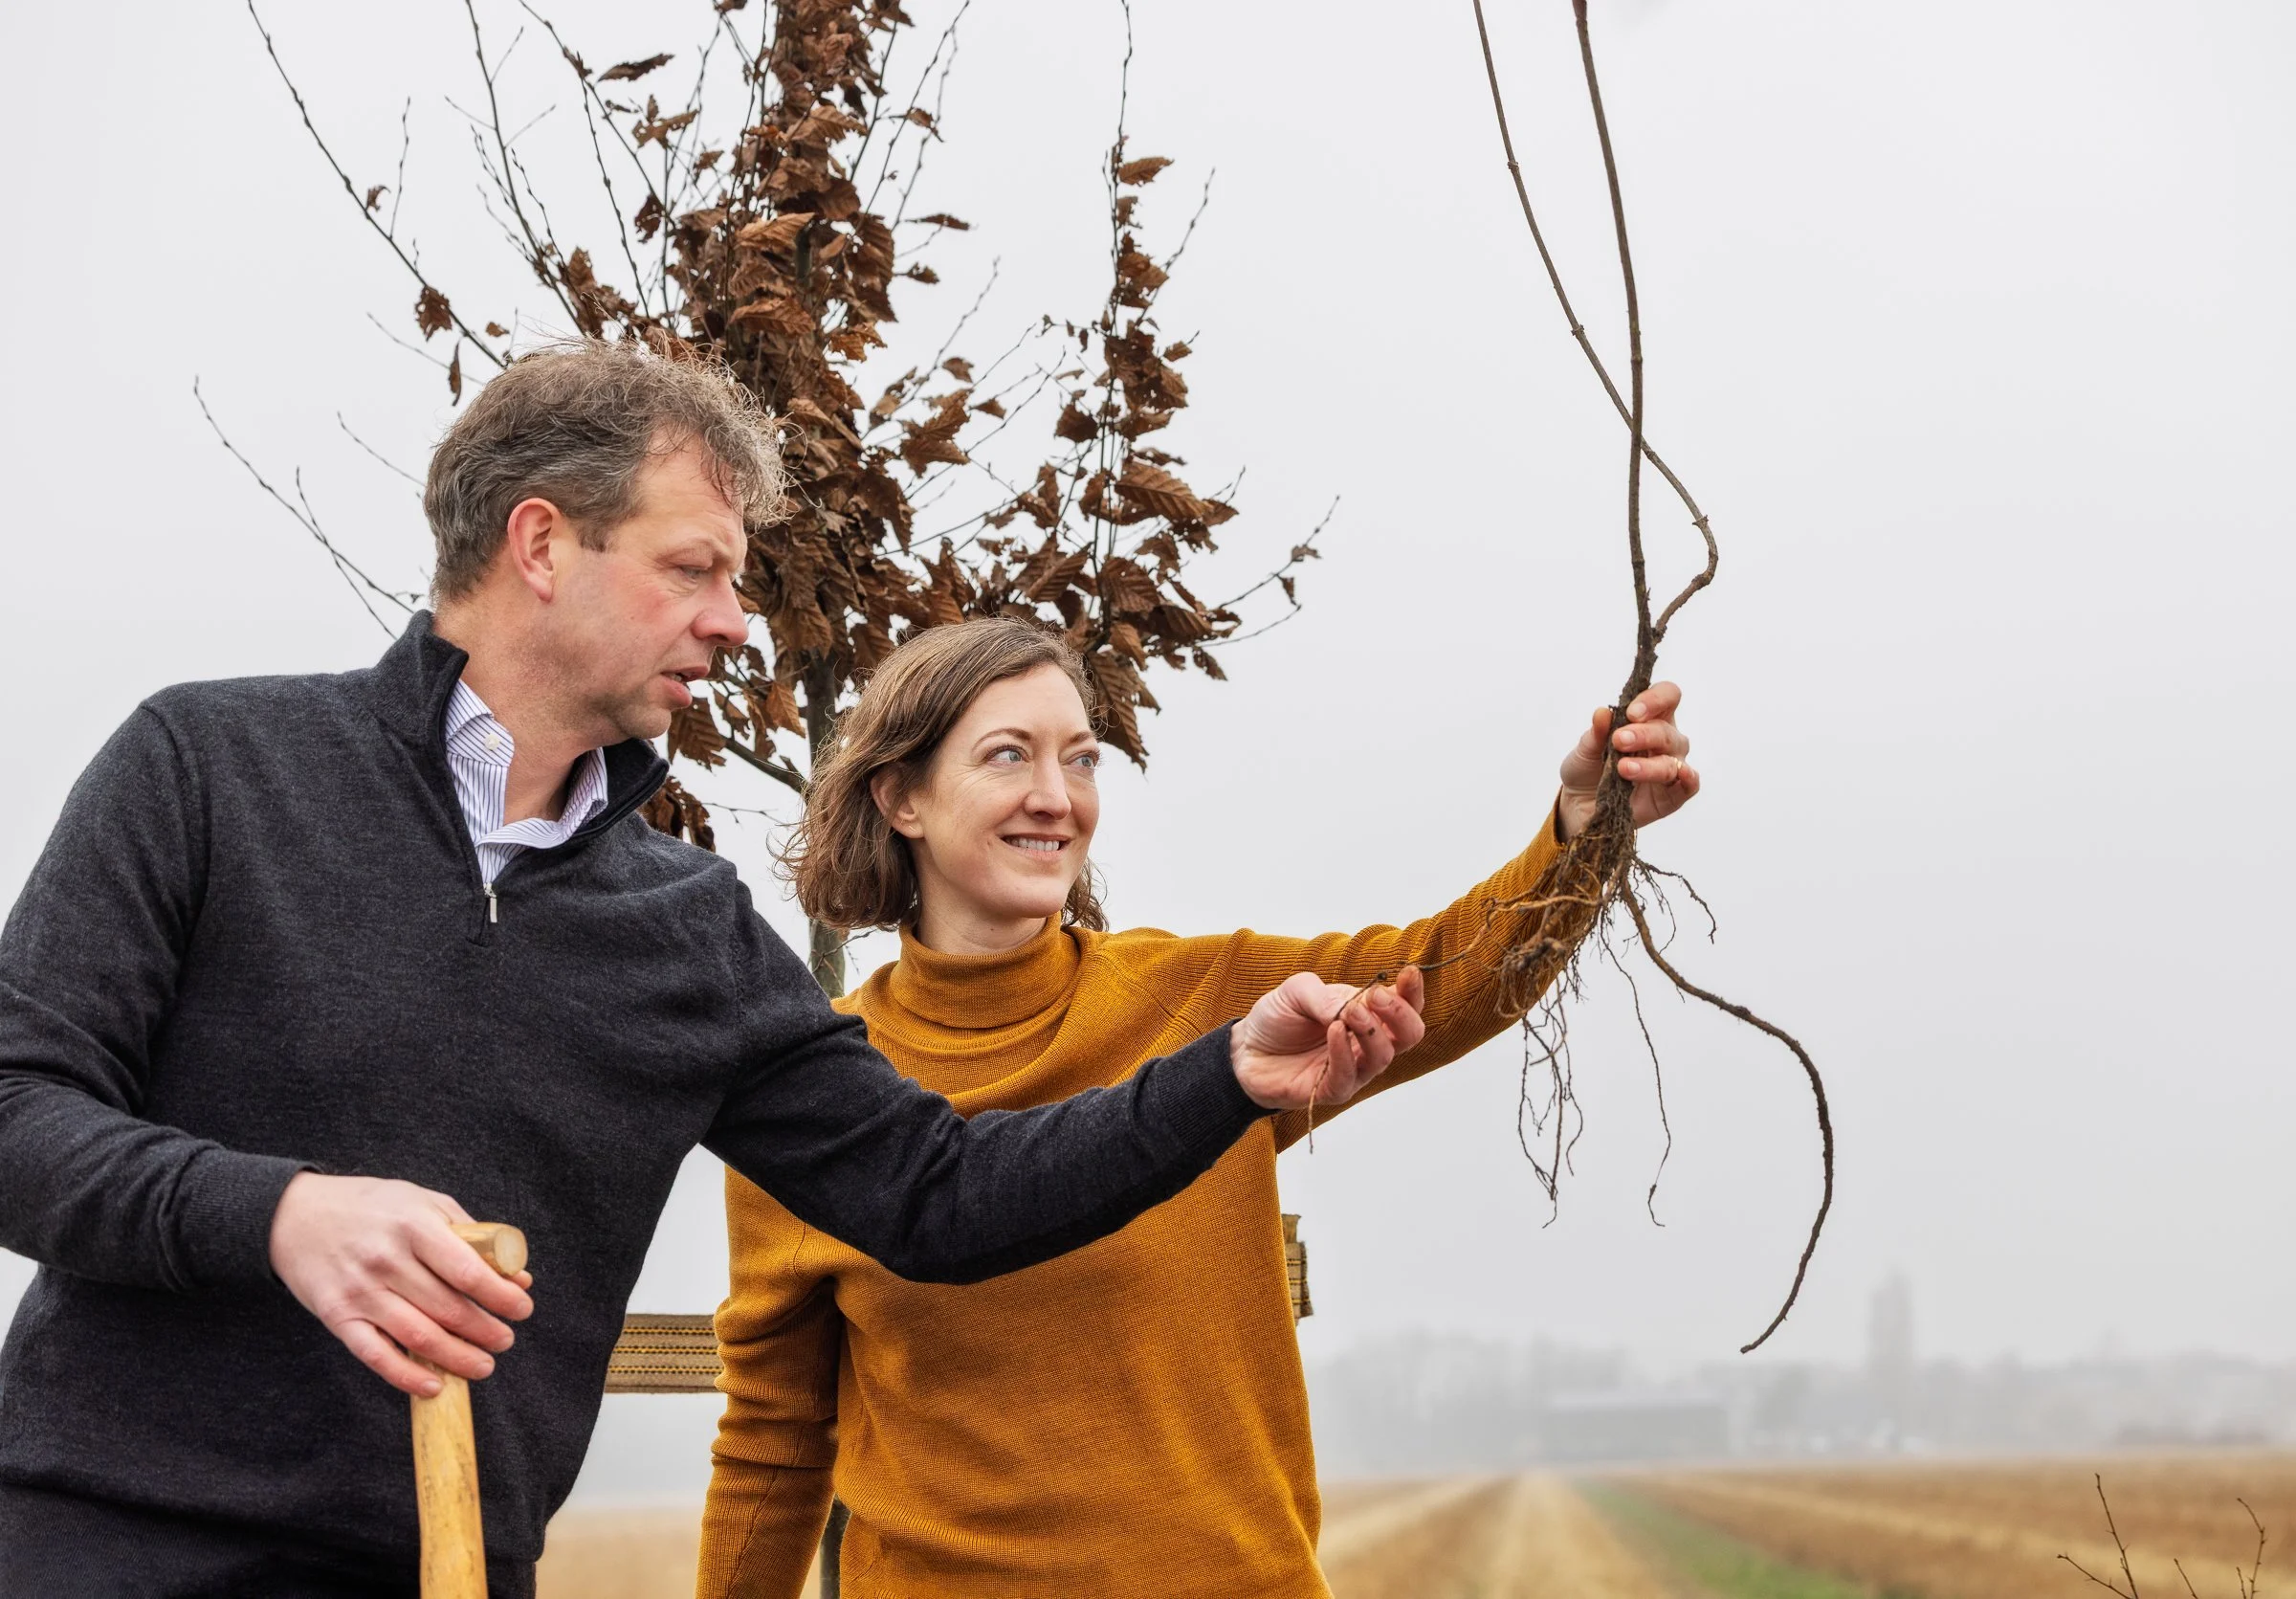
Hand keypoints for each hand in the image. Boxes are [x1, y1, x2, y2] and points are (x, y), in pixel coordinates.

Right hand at [268, 1173, 534, 1397]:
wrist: (292, 1216)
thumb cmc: (370, 1207)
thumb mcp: (422, 1202)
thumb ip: (470, 1235)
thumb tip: (517, 1275)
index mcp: (413, 1226)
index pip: (469, 1272)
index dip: (502, 1297)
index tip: (522, 1309)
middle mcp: (386, 1260)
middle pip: (449, 1310)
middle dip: (487, 1332)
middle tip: (506, 1341)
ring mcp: (360, 1292)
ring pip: (420, 1337)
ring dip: (459, 1358)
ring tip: (484, 1365)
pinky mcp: (337, 1317)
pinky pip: (376, 1356)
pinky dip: (407, 1377)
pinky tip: (434, 1386)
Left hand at [1231, 967, 1427, 1110]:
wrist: (1244, 1049)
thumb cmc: (1277, 1017)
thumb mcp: (1297, 990)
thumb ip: (1326, 995)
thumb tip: (1354, 1007)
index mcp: (1366, 1013)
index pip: (1406, 1006)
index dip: (1413, 991)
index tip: (1409, 973)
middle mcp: (1366, 1042)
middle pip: (1409, 1035)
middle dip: (1400, 1014)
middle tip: (1377, 997)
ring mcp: (1352, 1068)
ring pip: (1383, 1057)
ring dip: (1371, 1031)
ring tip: (1349, 1013)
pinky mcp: (1331, 1090)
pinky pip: (1349, 1077)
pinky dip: (1344, 1053)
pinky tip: (1334, 1031)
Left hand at [1557, 679, 1699, 839]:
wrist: (1580, 807)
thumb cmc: (1587, 770)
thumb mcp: (1584, 751)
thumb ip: (1595, 733)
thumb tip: (1602, 712)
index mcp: (1648, 719)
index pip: (1667, 696)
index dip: (1654, 699)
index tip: (1631, 712)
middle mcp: (1665, 741)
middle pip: (1666, 731)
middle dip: (1643, 734)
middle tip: (1619, 741)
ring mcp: (1671, 767)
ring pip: (1673, 760)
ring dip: (1650, 764)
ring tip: (1623, 769)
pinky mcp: (1671, 796)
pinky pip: (1689, 785)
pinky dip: (1688, 779)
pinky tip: (1680, 774)